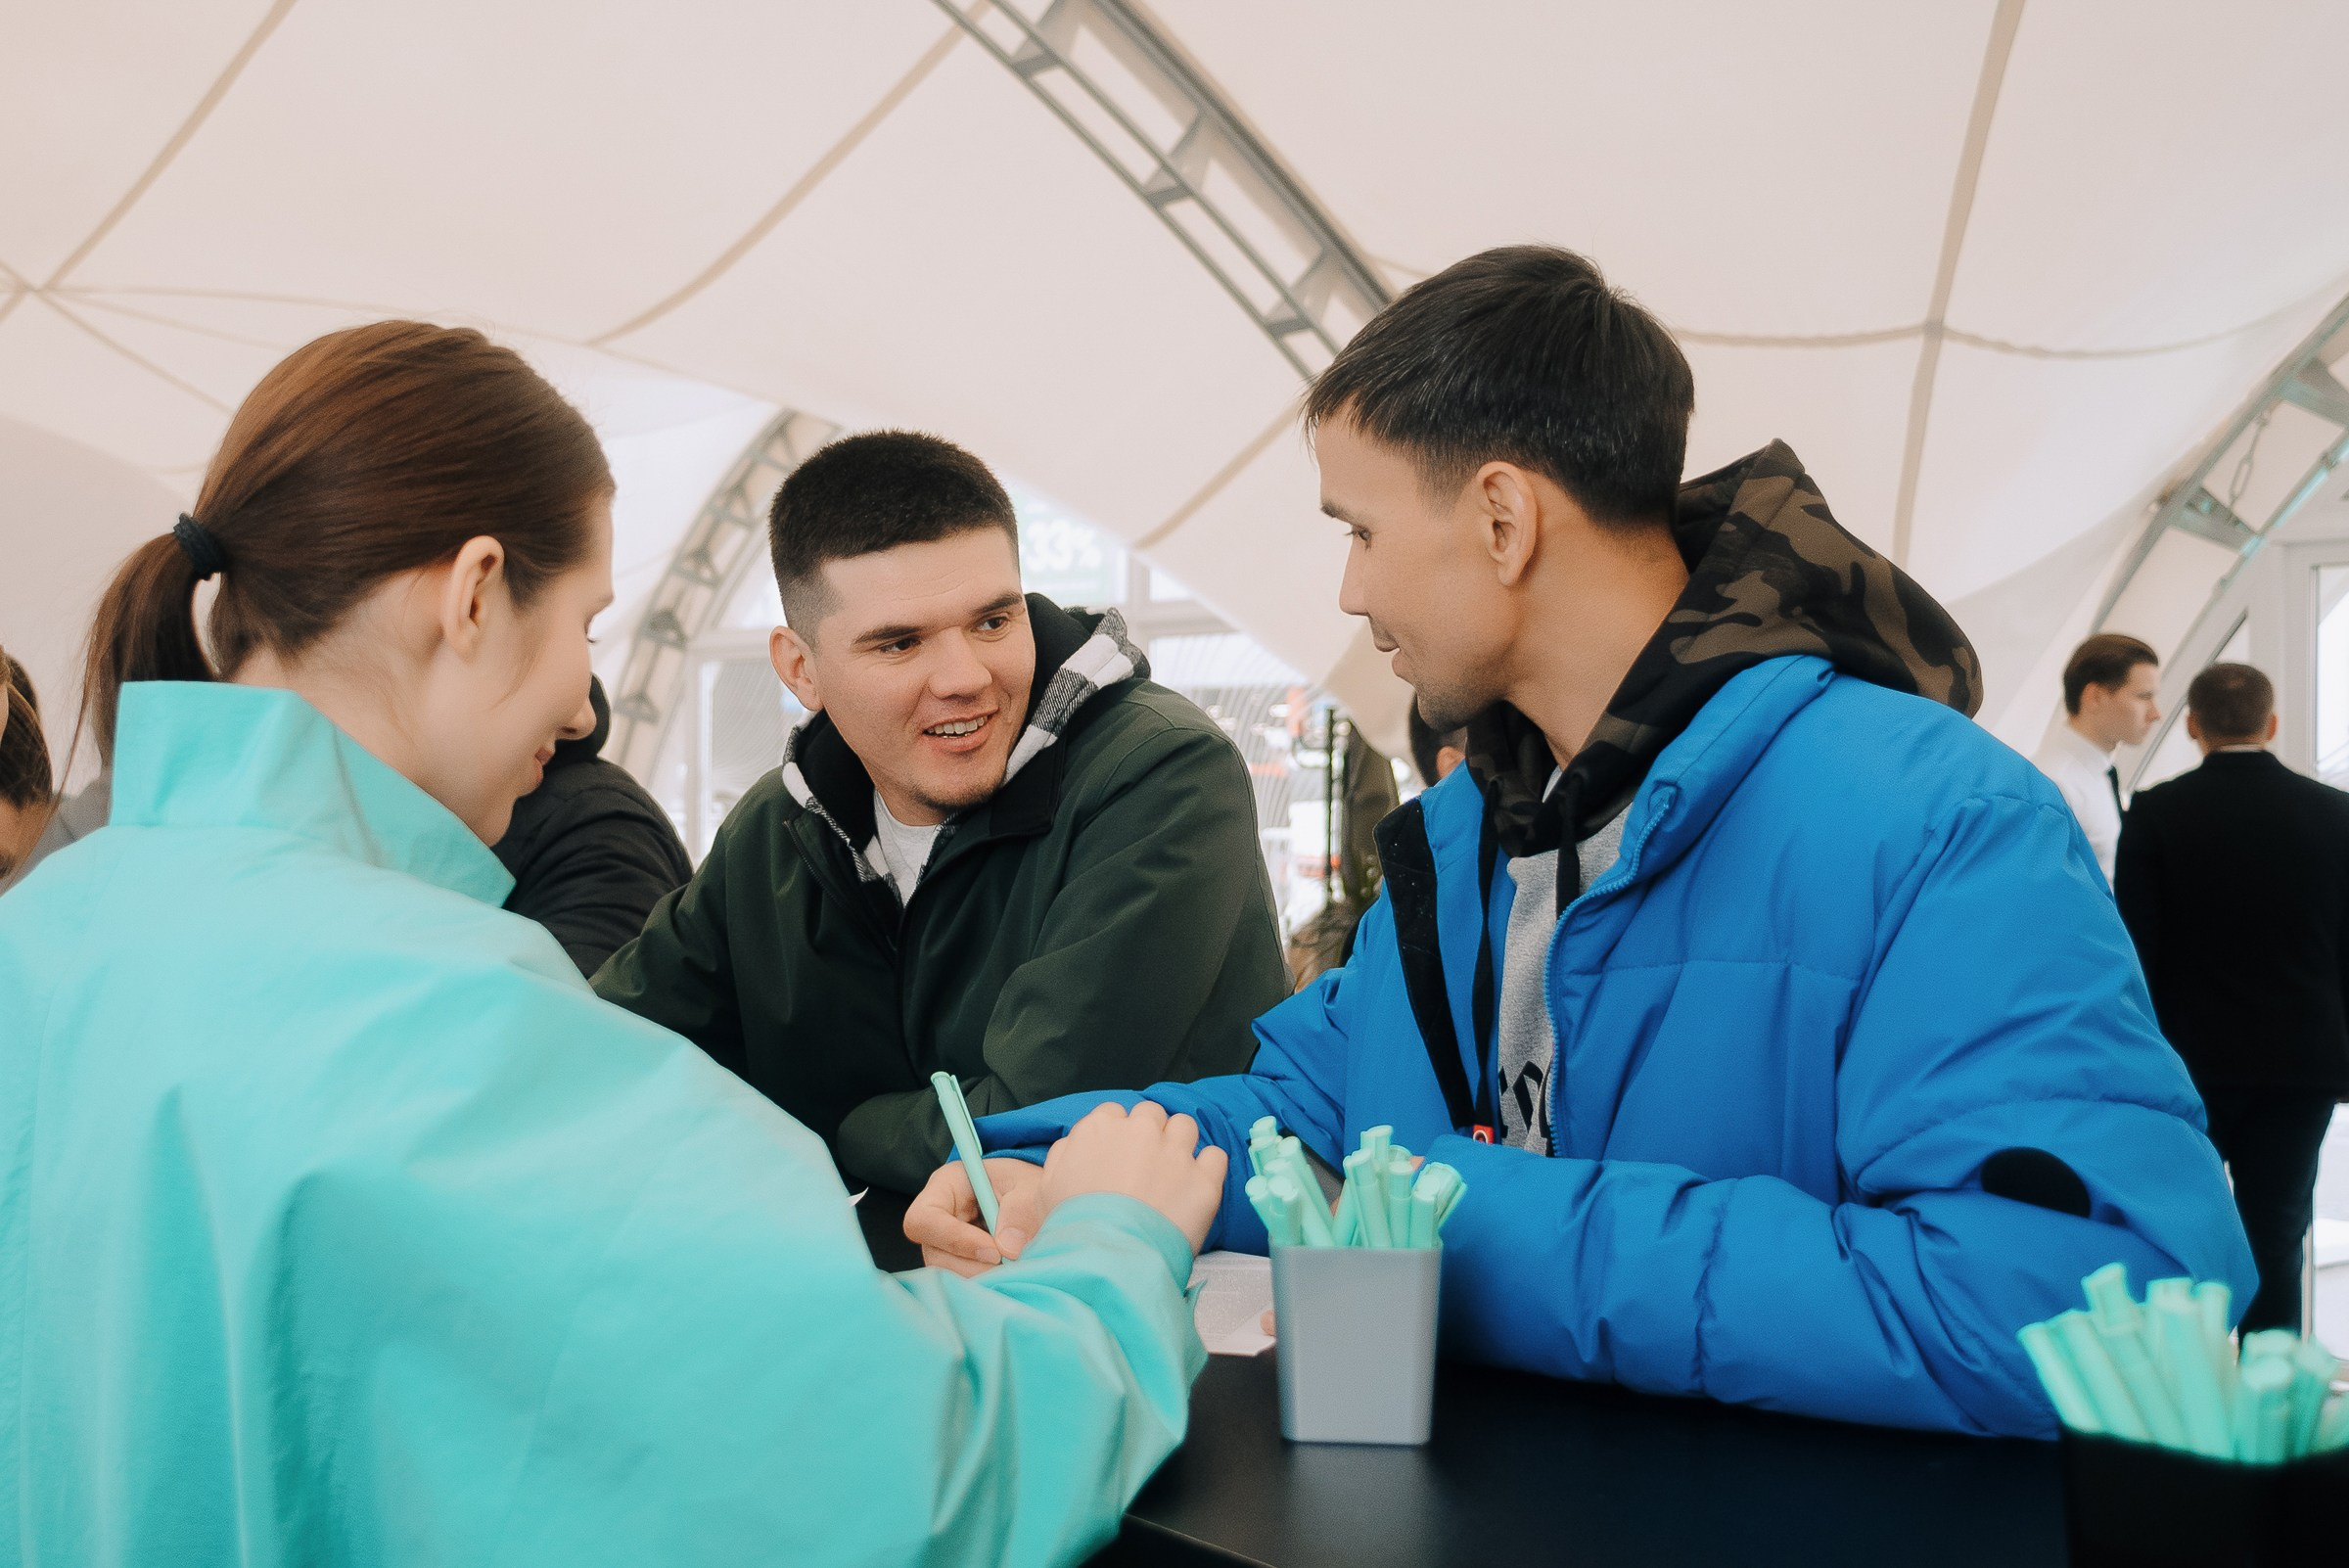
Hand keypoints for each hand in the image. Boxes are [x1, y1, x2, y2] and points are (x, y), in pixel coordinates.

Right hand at [905, 1158, 1047, 1276]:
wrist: (1037, 1199)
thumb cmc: (1026, 1185)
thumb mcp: (1030, 1187)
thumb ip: (1021, 1210)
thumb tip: (1008, 1248)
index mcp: (946, 1187)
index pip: (924, 1219)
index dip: (955, 1240)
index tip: (994, 1252)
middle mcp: (937, 1220)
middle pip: (934, 1255)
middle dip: (974, 1266)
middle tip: (1010, 1266)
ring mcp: (945, 1247)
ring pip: (949, 1275)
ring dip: (983, 1277)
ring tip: (1013, 1269)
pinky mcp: (959, 1267)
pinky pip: (964, 1284)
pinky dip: (987, 1284)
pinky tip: (1008, 1276)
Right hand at [1040, 1100, 1227, 1256]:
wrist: (1105, 1262)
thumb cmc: (1071, 1230)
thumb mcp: (1047, 1187)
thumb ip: (1063, 1154)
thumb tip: (1077, 1143)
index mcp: (1099, 1128)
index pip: (1114, 1114)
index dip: (1118, 1136)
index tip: (1119, 1157)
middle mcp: (1140, 1131)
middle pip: (1151, 1114)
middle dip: (1150, 1135)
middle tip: (1145, 1167)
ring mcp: (1175, 1153)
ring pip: (1185, 1126)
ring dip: (1180, 1144)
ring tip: (1173, 1174)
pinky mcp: (1203, 1180)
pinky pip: (1215, 1156)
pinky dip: (1208, 1168)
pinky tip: (1195, 1186)